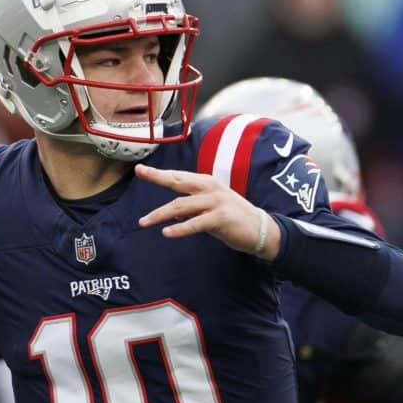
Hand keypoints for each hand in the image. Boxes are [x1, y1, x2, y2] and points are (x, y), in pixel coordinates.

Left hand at [135, 164, 280, 259]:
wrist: (261, 230)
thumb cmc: (233, 219)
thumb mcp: (209, 210)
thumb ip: (190, 209)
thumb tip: (170, 214)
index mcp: (206, 183)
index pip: (179, 176)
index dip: (160, 173)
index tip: (141, 169)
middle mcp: (210, 188)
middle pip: (179, 181)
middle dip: (158, 177)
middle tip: (140, 172)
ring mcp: (216, 202)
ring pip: (182, 206)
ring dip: (160, 214)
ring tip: (144, 222)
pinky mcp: (221, 218)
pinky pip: (196, 223)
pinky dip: (180, 228)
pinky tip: (166, 233)